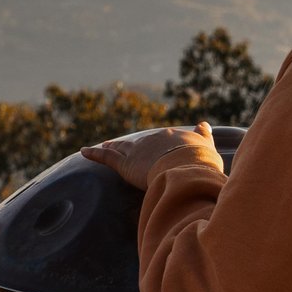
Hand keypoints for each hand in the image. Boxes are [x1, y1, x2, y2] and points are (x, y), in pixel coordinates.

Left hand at [81, 122, 219, 190]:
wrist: (187, 168)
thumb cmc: (202, 163)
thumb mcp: (208, 149)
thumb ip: (204, 137)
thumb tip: (203, 124)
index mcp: (173, 137)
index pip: (163, 139)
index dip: (158, 143)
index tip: (155, 144)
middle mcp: (153, 140)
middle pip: (140, 142)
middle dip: (133, 144)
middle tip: (125, 145)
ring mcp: (138, 150)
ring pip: (121, 147)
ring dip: (113, 146)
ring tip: (105, 144)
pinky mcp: (125, 163)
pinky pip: (106, 157)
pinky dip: (94, 154)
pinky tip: (83, 151)